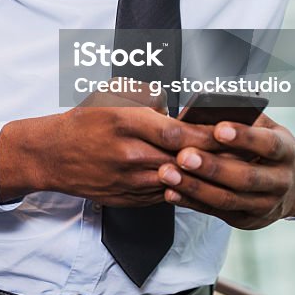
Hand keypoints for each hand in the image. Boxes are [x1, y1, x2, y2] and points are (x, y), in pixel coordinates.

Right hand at [0, 83, 221, 206]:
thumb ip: (147, 95)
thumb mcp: (112, 94)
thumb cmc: (85, 119)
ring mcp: (129, 181)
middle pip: (181, 159)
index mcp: (126, 123)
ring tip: (228, 167)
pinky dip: (183, 186)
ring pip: (177, 180)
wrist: (53, 155)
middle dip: (213, 156)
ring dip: (201, 175)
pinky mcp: (129, 199)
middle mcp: (129, 155)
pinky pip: (164, 194)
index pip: (176, 133)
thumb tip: (175, 104)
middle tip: (241, 151)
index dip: (205, 135)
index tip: (229, 131)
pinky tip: (199, 180)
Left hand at [156, 113, 294, 227]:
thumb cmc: (270, 147)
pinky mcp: (247, 220)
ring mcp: (265, 205)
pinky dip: (192, 202)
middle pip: (245, 177)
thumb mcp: (266, 127)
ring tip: (168, 173)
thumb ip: (244, 117)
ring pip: (227, 199)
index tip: (219, 129)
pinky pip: (217, 212)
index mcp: (286, 152)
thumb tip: (208, 107)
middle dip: (212, 167)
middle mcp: (280, 182)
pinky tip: (171, 192)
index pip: (268, 145)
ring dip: (194, 187)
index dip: (244, 137)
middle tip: (183, 155)